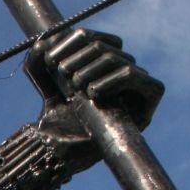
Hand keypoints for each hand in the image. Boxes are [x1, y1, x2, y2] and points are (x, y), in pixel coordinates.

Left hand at [25, 26, 164, 131]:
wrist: (70, 152)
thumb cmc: (60, 119)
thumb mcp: (45, 85)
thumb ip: (39, 62)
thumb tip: (43, 42)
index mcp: (100, 60)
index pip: (91, 38)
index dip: (71, 43)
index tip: (50, 59)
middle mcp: (122, 67)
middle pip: (103, 46)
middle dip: (78, 57)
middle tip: (62, 73)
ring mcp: (138, 80)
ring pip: (116, 58)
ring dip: (91, 69)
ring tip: (75, 86)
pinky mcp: (151, 94)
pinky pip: (132, 75)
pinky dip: (110, 80)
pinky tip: (92, 93)